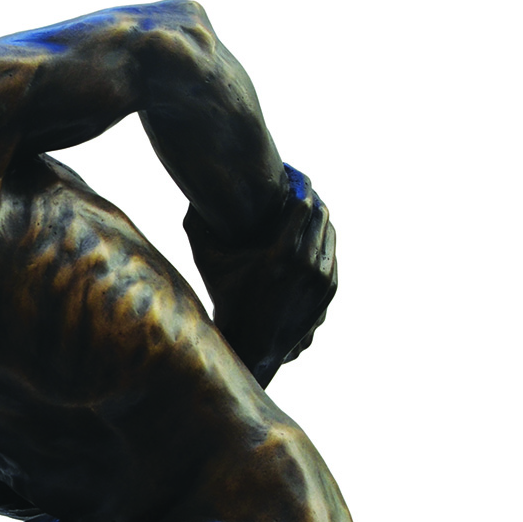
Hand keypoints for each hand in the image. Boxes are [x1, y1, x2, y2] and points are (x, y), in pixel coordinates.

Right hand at [184, 164, 336, 387]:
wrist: (252, 344)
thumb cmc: (227, 301)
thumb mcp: (210, 264)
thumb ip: (197, 228)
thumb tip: (191, 199)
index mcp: (282, 255)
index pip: (304, 204)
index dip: (299, 186)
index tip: (291, 177)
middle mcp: (308, 265)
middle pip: (321, 215)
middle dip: (310, 199)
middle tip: (298, 189)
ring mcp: (322, 278)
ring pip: (330, 233)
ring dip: (318, 219)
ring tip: (304, 211)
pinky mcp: (329, 288)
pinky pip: (331, 253)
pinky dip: (321, 242)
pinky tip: (308, 236)